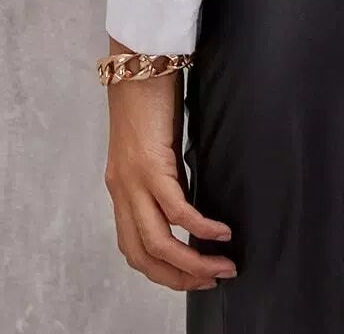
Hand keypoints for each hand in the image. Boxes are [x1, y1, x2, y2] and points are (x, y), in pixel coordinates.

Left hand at [103, 47, 236, 293]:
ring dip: (193, 263)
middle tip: (212, 280)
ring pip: (160, 243)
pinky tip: (221, 233)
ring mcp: (133, 181)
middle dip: (180, 277)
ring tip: (223, 266)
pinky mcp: (151, 166)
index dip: (162, 271)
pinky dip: (202, 229)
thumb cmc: (147, 96)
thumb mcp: (151, 145)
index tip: (191, 277)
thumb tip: (187, 193)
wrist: (137, 62)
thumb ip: (161, 174)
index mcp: (120, 188)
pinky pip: (178, 211)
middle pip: (145, 255)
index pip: (133, 248)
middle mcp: (121, 191)